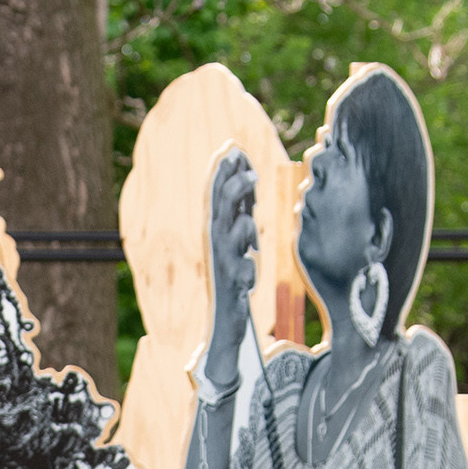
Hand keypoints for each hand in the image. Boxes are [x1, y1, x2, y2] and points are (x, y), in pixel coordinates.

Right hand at [205, 150, 259, 344]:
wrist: (227, 321)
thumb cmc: (235, 277)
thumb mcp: (239, 240)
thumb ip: (242, 211)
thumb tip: (247, 178)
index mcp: (216, 230)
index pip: (215, 195)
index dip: (222, 171)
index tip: (234, 147)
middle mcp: (214, 244)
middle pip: (218, 209)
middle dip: (231, 186)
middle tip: (250, 170)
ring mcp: (222, 265)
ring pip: (228, 236)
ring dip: (240, 223)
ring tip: (253, 209)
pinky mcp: (231, 287)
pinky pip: (240, 271)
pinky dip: (247, 266)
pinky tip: (253, 261)